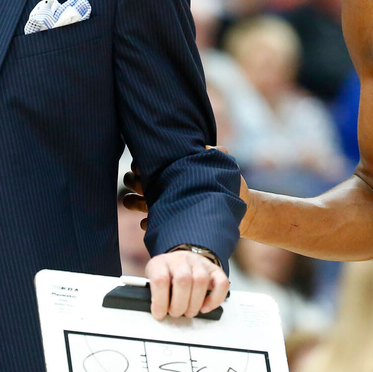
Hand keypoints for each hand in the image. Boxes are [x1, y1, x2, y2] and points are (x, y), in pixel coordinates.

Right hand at [122, 149, 247, 231]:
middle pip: (137, 181)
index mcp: (174, 170)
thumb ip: (216, 153)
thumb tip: (206, 147)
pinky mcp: (169, 223)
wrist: (238, 211)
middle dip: (134, 181)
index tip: (145, 166)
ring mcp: (165, 205)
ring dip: (134, 202)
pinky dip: (148, 222)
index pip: (149, 163)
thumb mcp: (224, 167)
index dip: (143, 163)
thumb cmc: (229, 186)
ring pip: (137, 202)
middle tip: (139, 183)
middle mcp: (166, 187)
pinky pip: (150, 224)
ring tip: (135, 202)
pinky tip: (149, 221)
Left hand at [145, 251, 228, 319]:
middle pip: (183, 280)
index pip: (160, 280)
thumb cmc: (165, 273)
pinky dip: (215, 299)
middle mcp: (181, 260)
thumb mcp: (151, 279)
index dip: (160, 301)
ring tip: (188, 312)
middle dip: (179, 305)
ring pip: (201, 281)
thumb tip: (157, 311)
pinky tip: (205, 307)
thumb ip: (153, 293)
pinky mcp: (214, 269)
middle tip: (175, 313)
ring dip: (195, 304)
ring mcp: (199, 263)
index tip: (160, 314)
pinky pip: (221, 283)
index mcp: (161, 263)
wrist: (179, 260)